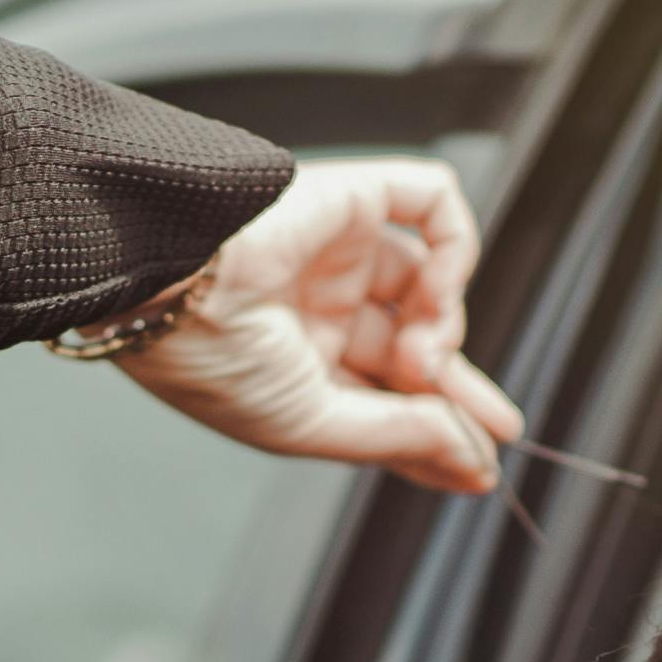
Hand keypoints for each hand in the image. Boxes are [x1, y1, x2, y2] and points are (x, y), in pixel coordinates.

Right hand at [117, 157, 526, 491]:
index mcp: (297, 365)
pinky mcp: (353, 197)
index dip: (438, 428)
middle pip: (417, 345)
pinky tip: (434, 288)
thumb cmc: (207, 356)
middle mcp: (320, 308)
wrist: (172, 280)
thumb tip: (470, 460)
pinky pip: (432, 204)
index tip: (482, 464)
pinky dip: (454, 248)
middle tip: (489, 422)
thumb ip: (397, 437)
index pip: (386, 397)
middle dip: (457, 386)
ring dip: (445, 326)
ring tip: (419, 357)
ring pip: (432, 282)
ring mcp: (339, 251)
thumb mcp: (310, 424)